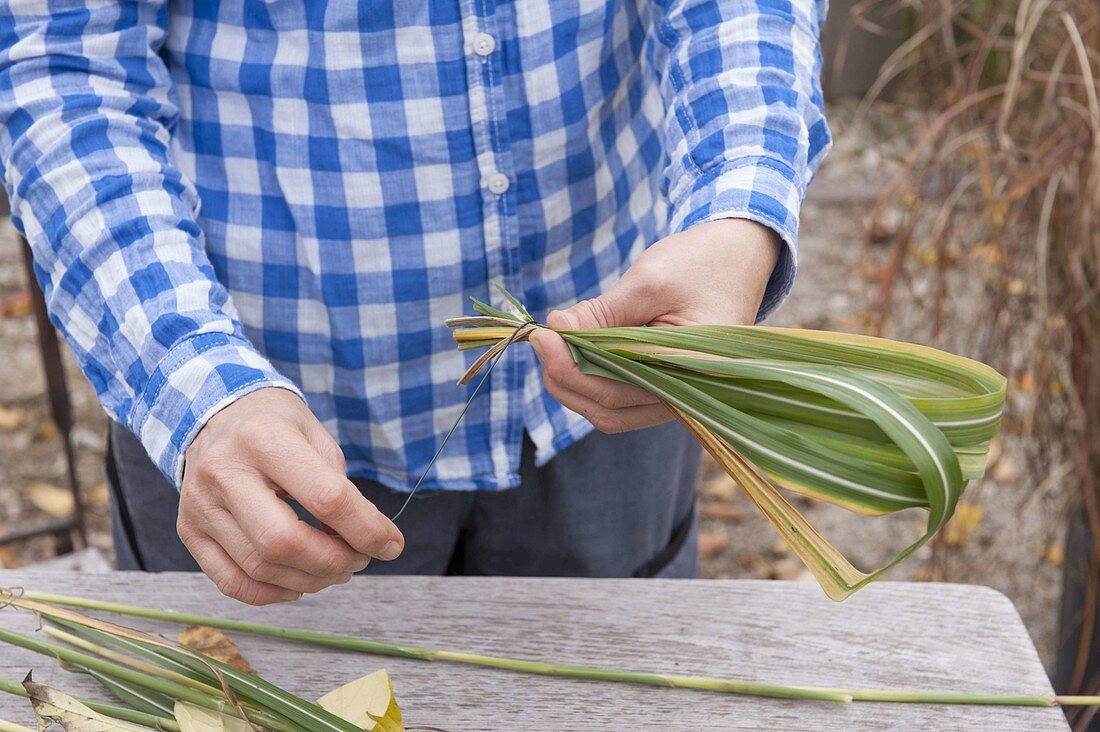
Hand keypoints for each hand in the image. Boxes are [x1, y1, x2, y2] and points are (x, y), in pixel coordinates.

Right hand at [178, 388, 403, 604]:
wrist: (215, 414)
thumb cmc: (276, 425)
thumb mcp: (316, 436)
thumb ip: (341, 489)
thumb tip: (367, 542)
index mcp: (263, 438)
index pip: (326, 498)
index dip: (366, 529)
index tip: (391, 545)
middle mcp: (223, 472)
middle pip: (284, 542)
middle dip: (334, 561)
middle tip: (360, 559)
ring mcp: (199, 506)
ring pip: (260, 568)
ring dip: (310, 580)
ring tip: (337, 568)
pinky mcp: (189, 531)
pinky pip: (232, 582)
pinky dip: (274, 593)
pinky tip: (299, 582)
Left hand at [529, 218, 781, 432]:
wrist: (739, 257)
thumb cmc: (701, 263)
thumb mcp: (649, 280)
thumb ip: (603, 313)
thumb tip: (555, 330)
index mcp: (692, 372)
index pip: (616, 389)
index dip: (569, 367)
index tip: (541, 334)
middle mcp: (687, 396)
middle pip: (608, 408)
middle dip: (564, 377)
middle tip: (539, 336)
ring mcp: (676, 397)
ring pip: (610, 411)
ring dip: (573, 383)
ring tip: (553, 343)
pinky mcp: (665, 388)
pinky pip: (620, 400)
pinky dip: (590, 380)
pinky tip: (573, 351)